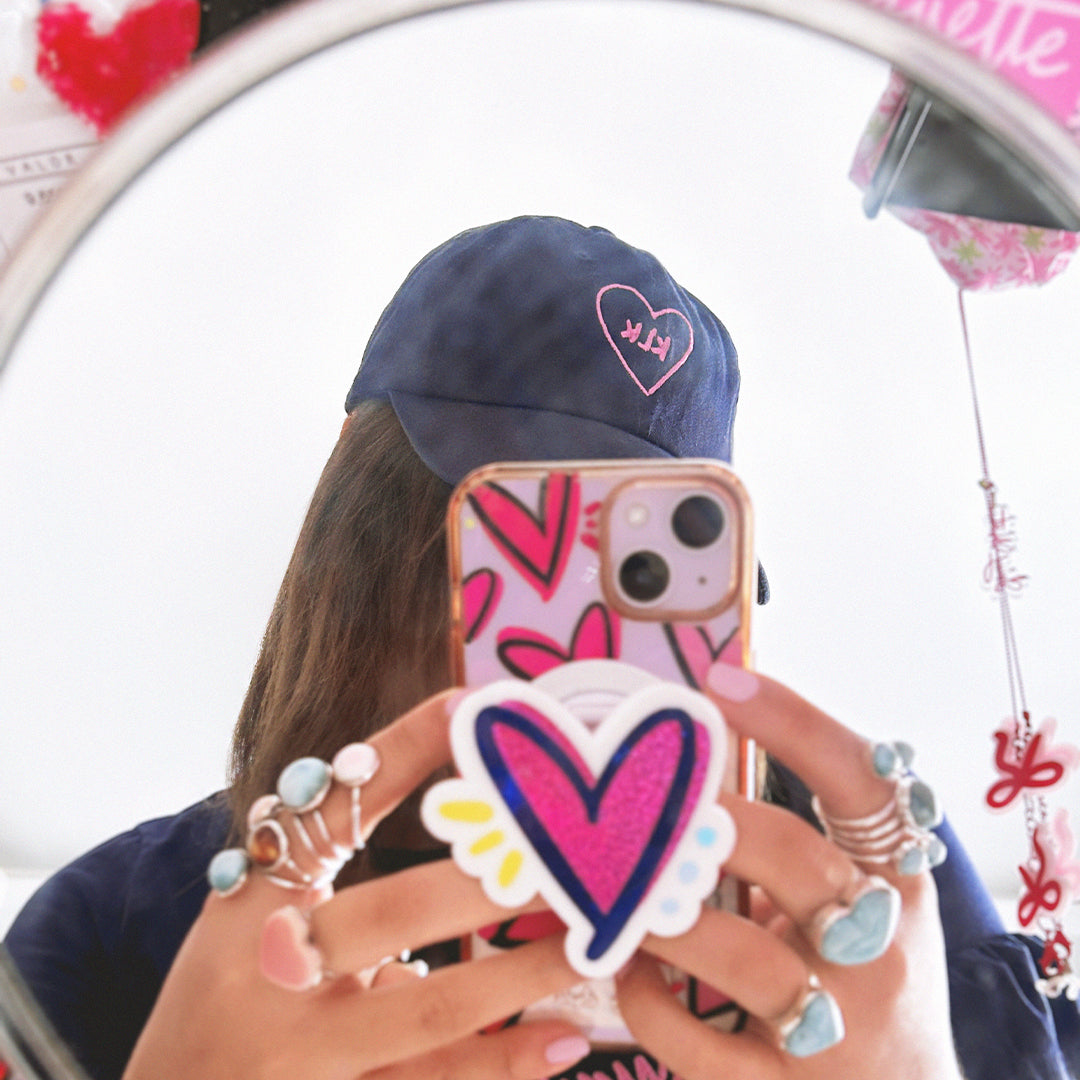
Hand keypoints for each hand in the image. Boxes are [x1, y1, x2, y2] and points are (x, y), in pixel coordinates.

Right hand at [122, 690, 592, 1079]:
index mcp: (253, 900)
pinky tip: (567, 1041)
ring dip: (522, 974)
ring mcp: (305, 1059)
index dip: (402, 751)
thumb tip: (437, 780)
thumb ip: (325, 847)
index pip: (334, 808)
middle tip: (567, 849)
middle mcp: (272, 975)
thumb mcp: (254, 903)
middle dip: (485, 877)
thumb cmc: (222, 989)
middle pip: (392, 912)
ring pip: (430, 1015)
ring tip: (598, 941)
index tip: (471, 704)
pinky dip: (503, 1066)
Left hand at [615, 664, 962, 1079]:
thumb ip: (797, 838)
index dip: (793, 722)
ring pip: (740, 958)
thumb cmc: (863, 971)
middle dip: (711, 823)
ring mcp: (836, 1027)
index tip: (720, 678)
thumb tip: (688, 761)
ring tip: (622, 888)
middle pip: (795, 859)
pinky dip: (647, 998)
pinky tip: (632, 967)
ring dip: (663, 914)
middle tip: (650, 803)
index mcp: (897, 877)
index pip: (863, 781)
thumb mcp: (860, 895)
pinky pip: (695, 1043)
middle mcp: (878, 946)